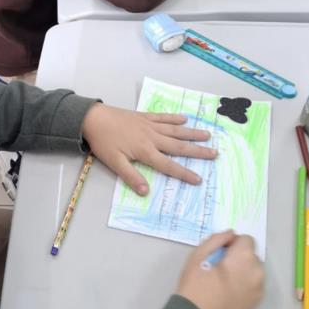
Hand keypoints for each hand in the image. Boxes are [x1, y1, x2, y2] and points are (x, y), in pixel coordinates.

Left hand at [81, 103, 216, 194]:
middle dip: (197, 151)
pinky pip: (163, 117)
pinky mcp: (144, 116)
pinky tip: (184, 119)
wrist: (93, 118)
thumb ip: (131, 177)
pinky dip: (174, 118)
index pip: (168, 165)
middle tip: (215, 153)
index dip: (184, 173)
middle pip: (178, 146)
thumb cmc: (103, 141)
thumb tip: (146, 192)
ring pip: (175, 130)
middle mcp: (152, 137)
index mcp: (145, 151)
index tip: (199, 179)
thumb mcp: (114, 162)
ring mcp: (149, 125)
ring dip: (191, 133)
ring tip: (207, 135)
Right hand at [177, 231, 263, 308]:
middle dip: (238, 257)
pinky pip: (254, 285)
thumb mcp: (197, 257)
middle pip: (251, 255)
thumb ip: (215, 240)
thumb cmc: (195, 286)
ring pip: (254, 271)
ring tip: (224, 281)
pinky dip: (245, 284)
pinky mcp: (256, 303)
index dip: (232, 243)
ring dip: (243, 270)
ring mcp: (259, 289)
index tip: (219, 253)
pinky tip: (228, 292)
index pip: (246, 239)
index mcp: (244, 258)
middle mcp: (257, 272)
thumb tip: (230, 234)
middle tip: (219, 268)